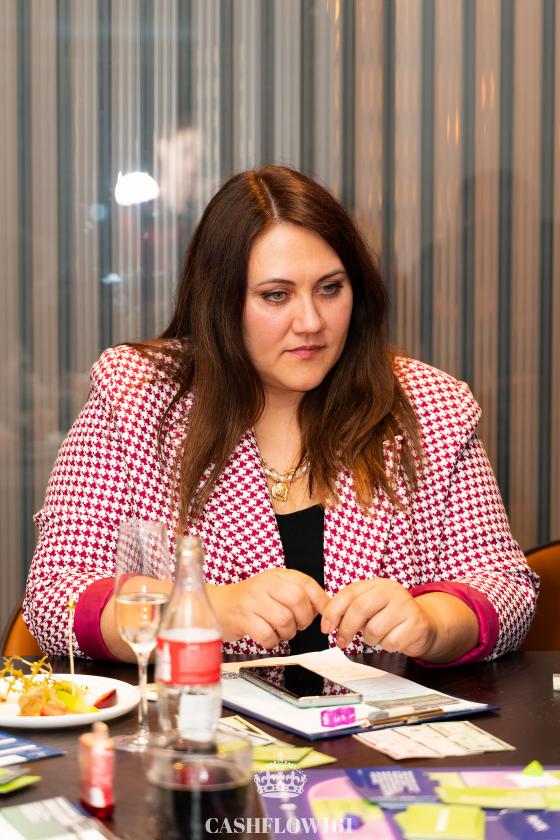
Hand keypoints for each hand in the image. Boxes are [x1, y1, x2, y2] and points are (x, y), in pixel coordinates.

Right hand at [210, 569, 329, 648]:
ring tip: (280, 631)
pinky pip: (268, 635)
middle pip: (297, 601)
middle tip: (297, 625)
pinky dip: (272, 641)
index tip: (325, 615)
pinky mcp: (243, 619)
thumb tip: (326, 607)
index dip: (320, 601)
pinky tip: (268, 637)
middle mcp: (264, 584)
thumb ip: (299, 594)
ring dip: (287, 633)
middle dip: (303, 619)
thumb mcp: (275, 589)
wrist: (220, 605)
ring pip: (284, 620)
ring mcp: (252, 601)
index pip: (306, 583)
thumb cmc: (252, 600)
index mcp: (276, 575)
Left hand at [320, 578, 436, 657]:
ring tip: (377, 636)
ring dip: (370, 639)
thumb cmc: (390, 616)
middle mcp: (392, 591)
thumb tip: (327, 619)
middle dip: (346, 629)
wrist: (423, 624)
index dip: (334, 611)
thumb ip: (350, 609)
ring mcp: (405, 606)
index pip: (349, 593)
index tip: (326, 628)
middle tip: (341, 641)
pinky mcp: (415, 624)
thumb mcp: (370, 607)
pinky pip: (390, 642)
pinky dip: (387, 646)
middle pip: (359, 609)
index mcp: (376, 584)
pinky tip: (392, 639)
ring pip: (374, 629)